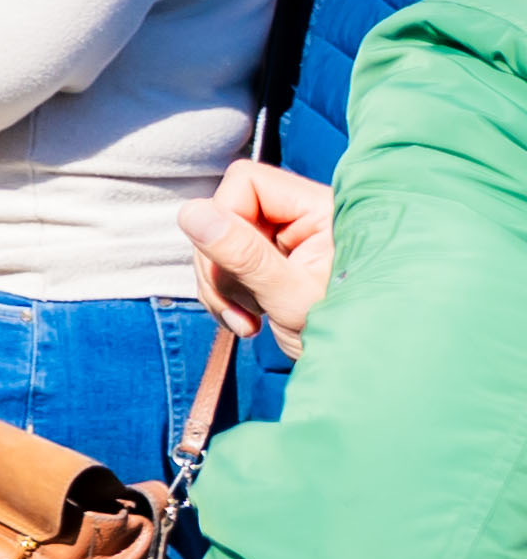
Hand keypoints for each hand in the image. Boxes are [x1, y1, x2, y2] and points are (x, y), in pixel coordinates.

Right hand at [185, 159, 339, 348]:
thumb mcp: (291, 298)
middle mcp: (304, 219)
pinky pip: (228, 266)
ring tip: (247, 321)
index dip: (225, 222)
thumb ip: (242, 254)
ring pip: (220, 243)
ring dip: (221, 286)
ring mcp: (290, 243)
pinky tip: (248, 322)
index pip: (246, 183)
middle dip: (219, 265)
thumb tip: (191, 212)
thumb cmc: (353, 339)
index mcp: (320, 211)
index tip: (233, 269)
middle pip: (227, 214)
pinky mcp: (277, 265)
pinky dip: (227, 296)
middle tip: (239, 308)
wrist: (367, 375)